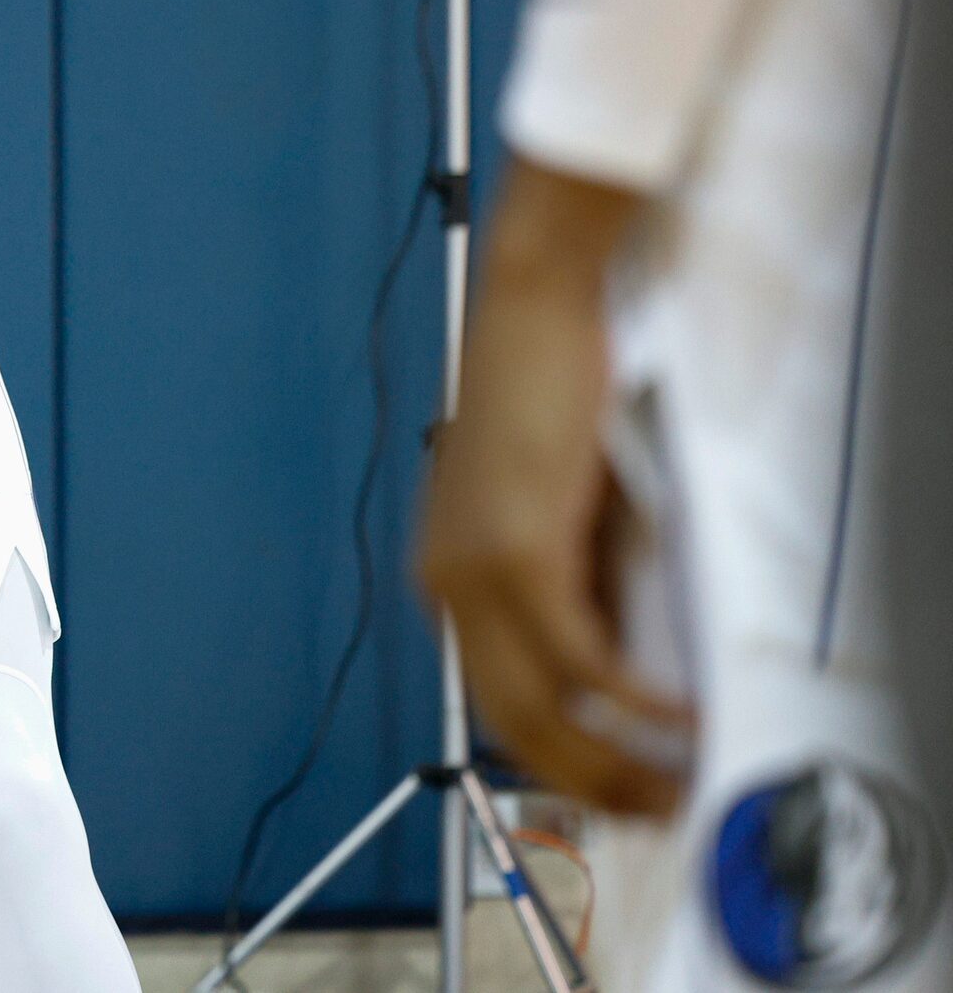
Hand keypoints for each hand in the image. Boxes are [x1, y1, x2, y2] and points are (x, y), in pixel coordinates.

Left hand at [418, 160, 692, 815]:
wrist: (528, 315)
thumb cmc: (541, 398)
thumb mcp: (558, 515)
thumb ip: (574, 587)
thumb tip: (613, 669)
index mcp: (445, 577)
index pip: (491, 697)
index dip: (556, 756)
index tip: (615, 786)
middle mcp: (445, 584)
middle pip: (510, 720)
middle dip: (587, 779)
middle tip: (655, 808)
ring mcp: (474, 572)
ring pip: (541, 704)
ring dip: (614, 756)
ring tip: (675, 781)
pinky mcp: (518, 552)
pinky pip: (579, 658)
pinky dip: (633, 699)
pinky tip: (678, 717)